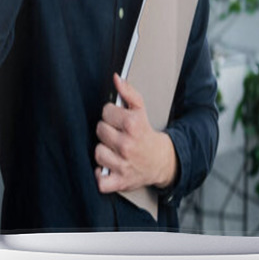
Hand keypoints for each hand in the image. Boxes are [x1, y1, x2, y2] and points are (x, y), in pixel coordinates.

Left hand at [94, 74, 177, 194]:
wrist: (160, 160)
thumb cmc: (146, 133)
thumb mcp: (140, 110)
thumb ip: (128, 92)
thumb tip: (116, 78)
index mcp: (132, 124)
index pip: (106, 112)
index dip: (110, 114)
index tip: (117, 119)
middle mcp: (127, 144)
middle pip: (100, 130)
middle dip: (107, 131)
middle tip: (116, 134)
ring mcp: (123, 164)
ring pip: (98, 152)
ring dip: (104, 151)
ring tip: (113, 149)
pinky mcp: (120, 181)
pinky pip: (101, 180)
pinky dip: (102, 176)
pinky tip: (108, 168)